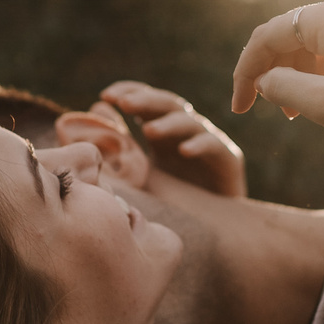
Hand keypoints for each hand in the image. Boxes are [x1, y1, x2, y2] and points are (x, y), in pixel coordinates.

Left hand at [98, 81, 246, 197]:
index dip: (129, 92)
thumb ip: (119, 144)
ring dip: (169, 124)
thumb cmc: (169, 203)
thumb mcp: (138, 172)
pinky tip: (184, 151)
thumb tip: (95, 109)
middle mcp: (185, 130)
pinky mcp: (228, 158)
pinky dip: (200, 145)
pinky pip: (214, 145)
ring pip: (189, 122)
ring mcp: (208, 140)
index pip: (146, 100)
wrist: (209, 230)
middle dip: (146, 100)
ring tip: (149, 132)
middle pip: (166, 104)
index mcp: (162, 130)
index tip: (106, 96)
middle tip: (125, 103)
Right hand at [229, 0, 323, 189]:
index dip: (247, 69)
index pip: (271, 35)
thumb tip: (263, 79)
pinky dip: (310, 74)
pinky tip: (306, 102)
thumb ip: (280, 87)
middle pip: (286, 36)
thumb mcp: (322, 104)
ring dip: (288, 75)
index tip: (239, 107)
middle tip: (254, 108)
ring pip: (304, 44)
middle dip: (267, 71)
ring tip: (288, 113)